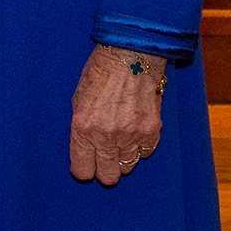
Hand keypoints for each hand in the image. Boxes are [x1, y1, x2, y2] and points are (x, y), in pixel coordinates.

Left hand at [69, 44, 165, 186]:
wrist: (131, 54)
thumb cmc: (101, 72)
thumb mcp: (79, 100)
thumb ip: (82, 128)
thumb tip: (86, 148)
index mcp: (83, 128)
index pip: (83, 171)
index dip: (84, 168)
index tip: (87, 162)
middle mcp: (106, 136)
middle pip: (107, 176)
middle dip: (104, 168)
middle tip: (105, 155)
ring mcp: (130, 135)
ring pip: (127, 166)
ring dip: (123, 156)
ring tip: (122, 138)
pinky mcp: (151, 131)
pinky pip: (145, 152)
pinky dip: (140, 145)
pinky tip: (135, 130)